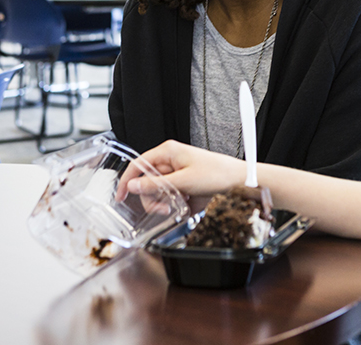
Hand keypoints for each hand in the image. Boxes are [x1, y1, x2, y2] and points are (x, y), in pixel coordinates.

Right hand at [116, 140, 245, 203]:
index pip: (138, 164)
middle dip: (152, 197)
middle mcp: (170, 161)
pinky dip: (174, 203)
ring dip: (164, 202)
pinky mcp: (185, 184)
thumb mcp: (183, 181)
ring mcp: (177, 173)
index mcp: (168, 152)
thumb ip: (156, 185)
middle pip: (147, 181)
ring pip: (158, 191)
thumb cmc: (217, 173)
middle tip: (164, 207)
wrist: (240, 182)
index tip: (120, 196)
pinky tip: (186, 205)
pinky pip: (170, 195)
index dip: (127, 179)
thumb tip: (133, 186)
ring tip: (178, 206)